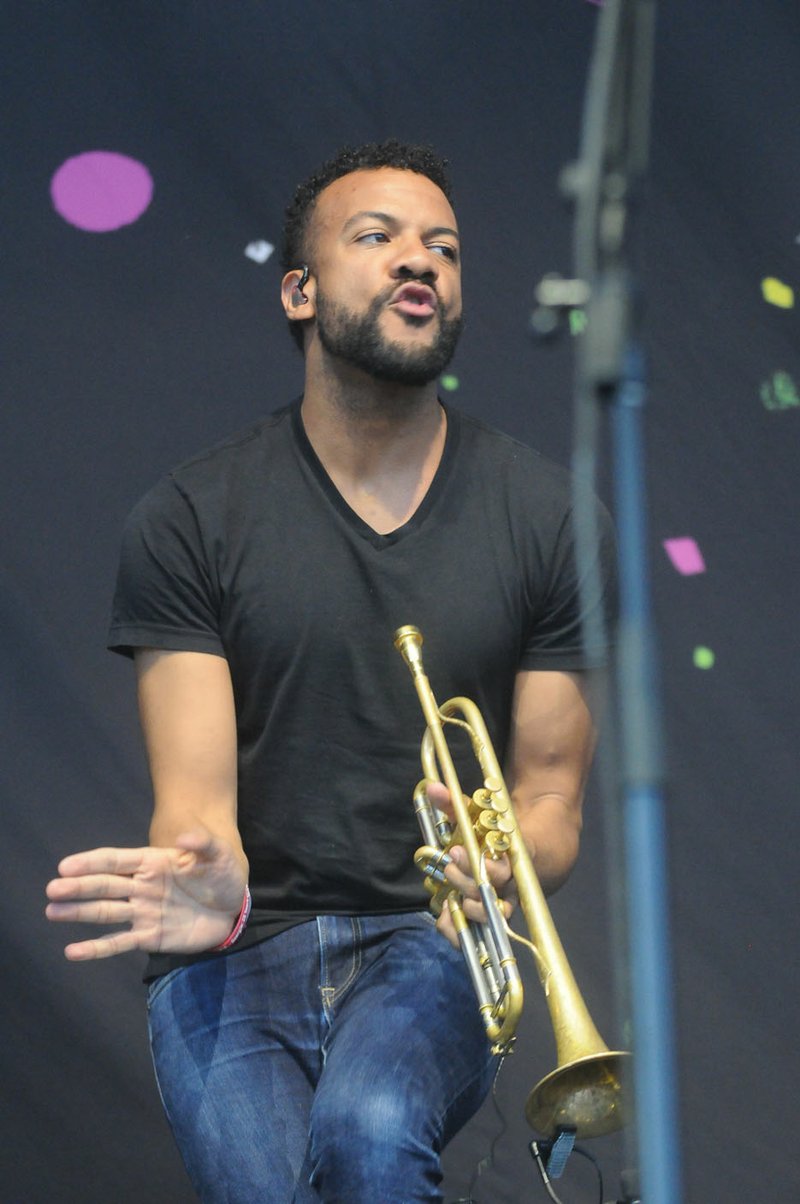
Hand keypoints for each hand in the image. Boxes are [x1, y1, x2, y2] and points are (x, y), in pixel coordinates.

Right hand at [45, 826, 246, 960]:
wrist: (233, 910)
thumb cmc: (223, 875)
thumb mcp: (221, 855)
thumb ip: (203, 844)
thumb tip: (184, 837)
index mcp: (153, 863)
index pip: (116, 860)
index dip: (92, 862)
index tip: (66, 865)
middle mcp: (142, 887)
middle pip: (105, 886)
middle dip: (79, 887)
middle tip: (53, 889)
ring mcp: (143, 912)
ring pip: (105, 912)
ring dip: (79, 913)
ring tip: (53, 911)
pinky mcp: (149, 937)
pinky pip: (119, 943)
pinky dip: (96, 948)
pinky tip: (72, 952)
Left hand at [424, 782, 518, 949]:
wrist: (536, 852)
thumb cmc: (499, 832)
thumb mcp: (480, 815)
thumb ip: (455, 804)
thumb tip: (432, 787)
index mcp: (512, 861)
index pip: (499, 870)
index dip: (476, 865)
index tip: (455, 851)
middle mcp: (510, 887)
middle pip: (489, 893)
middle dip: (464, 880)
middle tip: (449, 862)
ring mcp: (503, 905)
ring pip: (486, 918)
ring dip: (464, 907)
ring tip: (449, 894)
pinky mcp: (490, 918)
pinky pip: (474, 934)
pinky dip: (456, 928)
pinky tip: (444, 914)